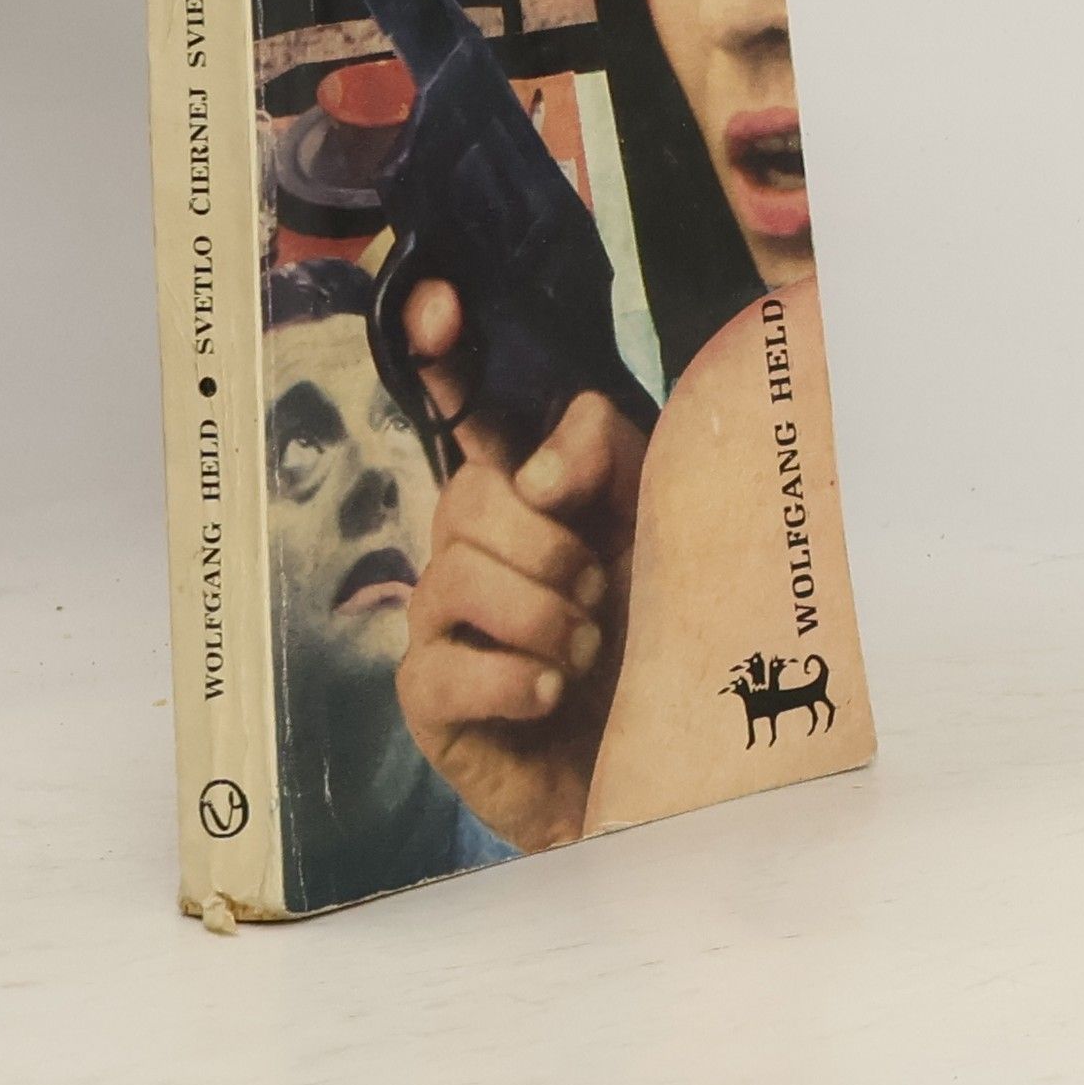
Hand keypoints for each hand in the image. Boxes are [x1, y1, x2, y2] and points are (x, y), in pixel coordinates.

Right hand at [393, 278, 647, 851]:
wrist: (654, 778)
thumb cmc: (655, 647)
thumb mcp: (654, 535)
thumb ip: (607, 464)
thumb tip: (536, 467)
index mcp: (521, 496)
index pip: (465, 407)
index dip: (443, 353)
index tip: (438, 306)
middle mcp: (470, 546)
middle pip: (471, 494)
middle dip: (548, 546)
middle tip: (597, 594)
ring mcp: (440, 621)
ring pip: (457, 573)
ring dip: (544, 617)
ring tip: (584, 656)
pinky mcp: (428, 700)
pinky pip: (440, 664)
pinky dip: (510, 676)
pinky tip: (549, 694)